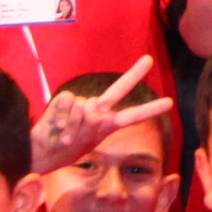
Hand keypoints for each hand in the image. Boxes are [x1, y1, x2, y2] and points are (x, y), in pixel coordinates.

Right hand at [31, 56, 174, 175]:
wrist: (42, 151)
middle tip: (149, 60)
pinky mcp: (65, 99)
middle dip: (134, 74)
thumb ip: (93, 126)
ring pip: (84, 110)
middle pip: (118, 90)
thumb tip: (92, 106)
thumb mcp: (86, 143)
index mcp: (107, 123)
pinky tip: (58, 127)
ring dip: (74, 128)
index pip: (132, 115)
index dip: (150, 109)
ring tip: (66, 138)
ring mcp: (82, 104)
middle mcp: (97, 110)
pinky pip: (69, 104)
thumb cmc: (66, 148)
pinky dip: (64, 118)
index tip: (169, 103)